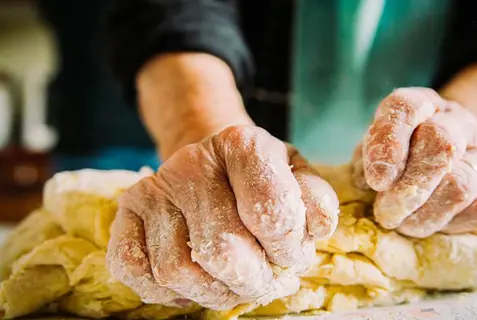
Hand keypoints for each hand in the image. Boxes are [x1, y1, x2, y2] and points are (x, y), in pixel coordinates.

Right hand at [107, 125, 338, 309]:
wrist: (211, 162)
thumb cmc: (258, 176)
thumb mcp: (297, 175)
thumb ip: (315, 199)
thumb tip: (316, 228)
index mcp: (241, 144)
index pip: (270, 212)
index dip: (288, 248)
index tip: (291, 254)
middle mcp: (190, 163)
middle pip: (221, 250)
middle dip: (253, 281)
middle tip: (265, 280)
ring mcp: (153, 189)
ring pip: (177, 270)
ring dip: (214, 292)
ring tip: (234, 283)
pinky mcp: (125, 214)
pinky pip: (135, 271)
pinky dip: (168, 292)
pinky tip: (195, 279)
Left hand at [355, 87, 476, 237]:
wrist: (445, 154)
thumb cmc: (398, 153)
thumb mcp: (375, 147)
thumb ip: (367, 159)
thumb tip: (367, 183)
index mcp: (421, 104)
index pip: (406, 108)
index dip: (389, 142)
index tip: (377, 180)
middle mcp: (456, 120)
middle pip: (441, 143)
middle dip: (409, 186)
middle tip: (385, 213)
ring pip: (460, 184)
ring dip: (424, 213)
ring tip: (400, 223)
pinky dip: (448, 223)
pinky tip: (427, 223)